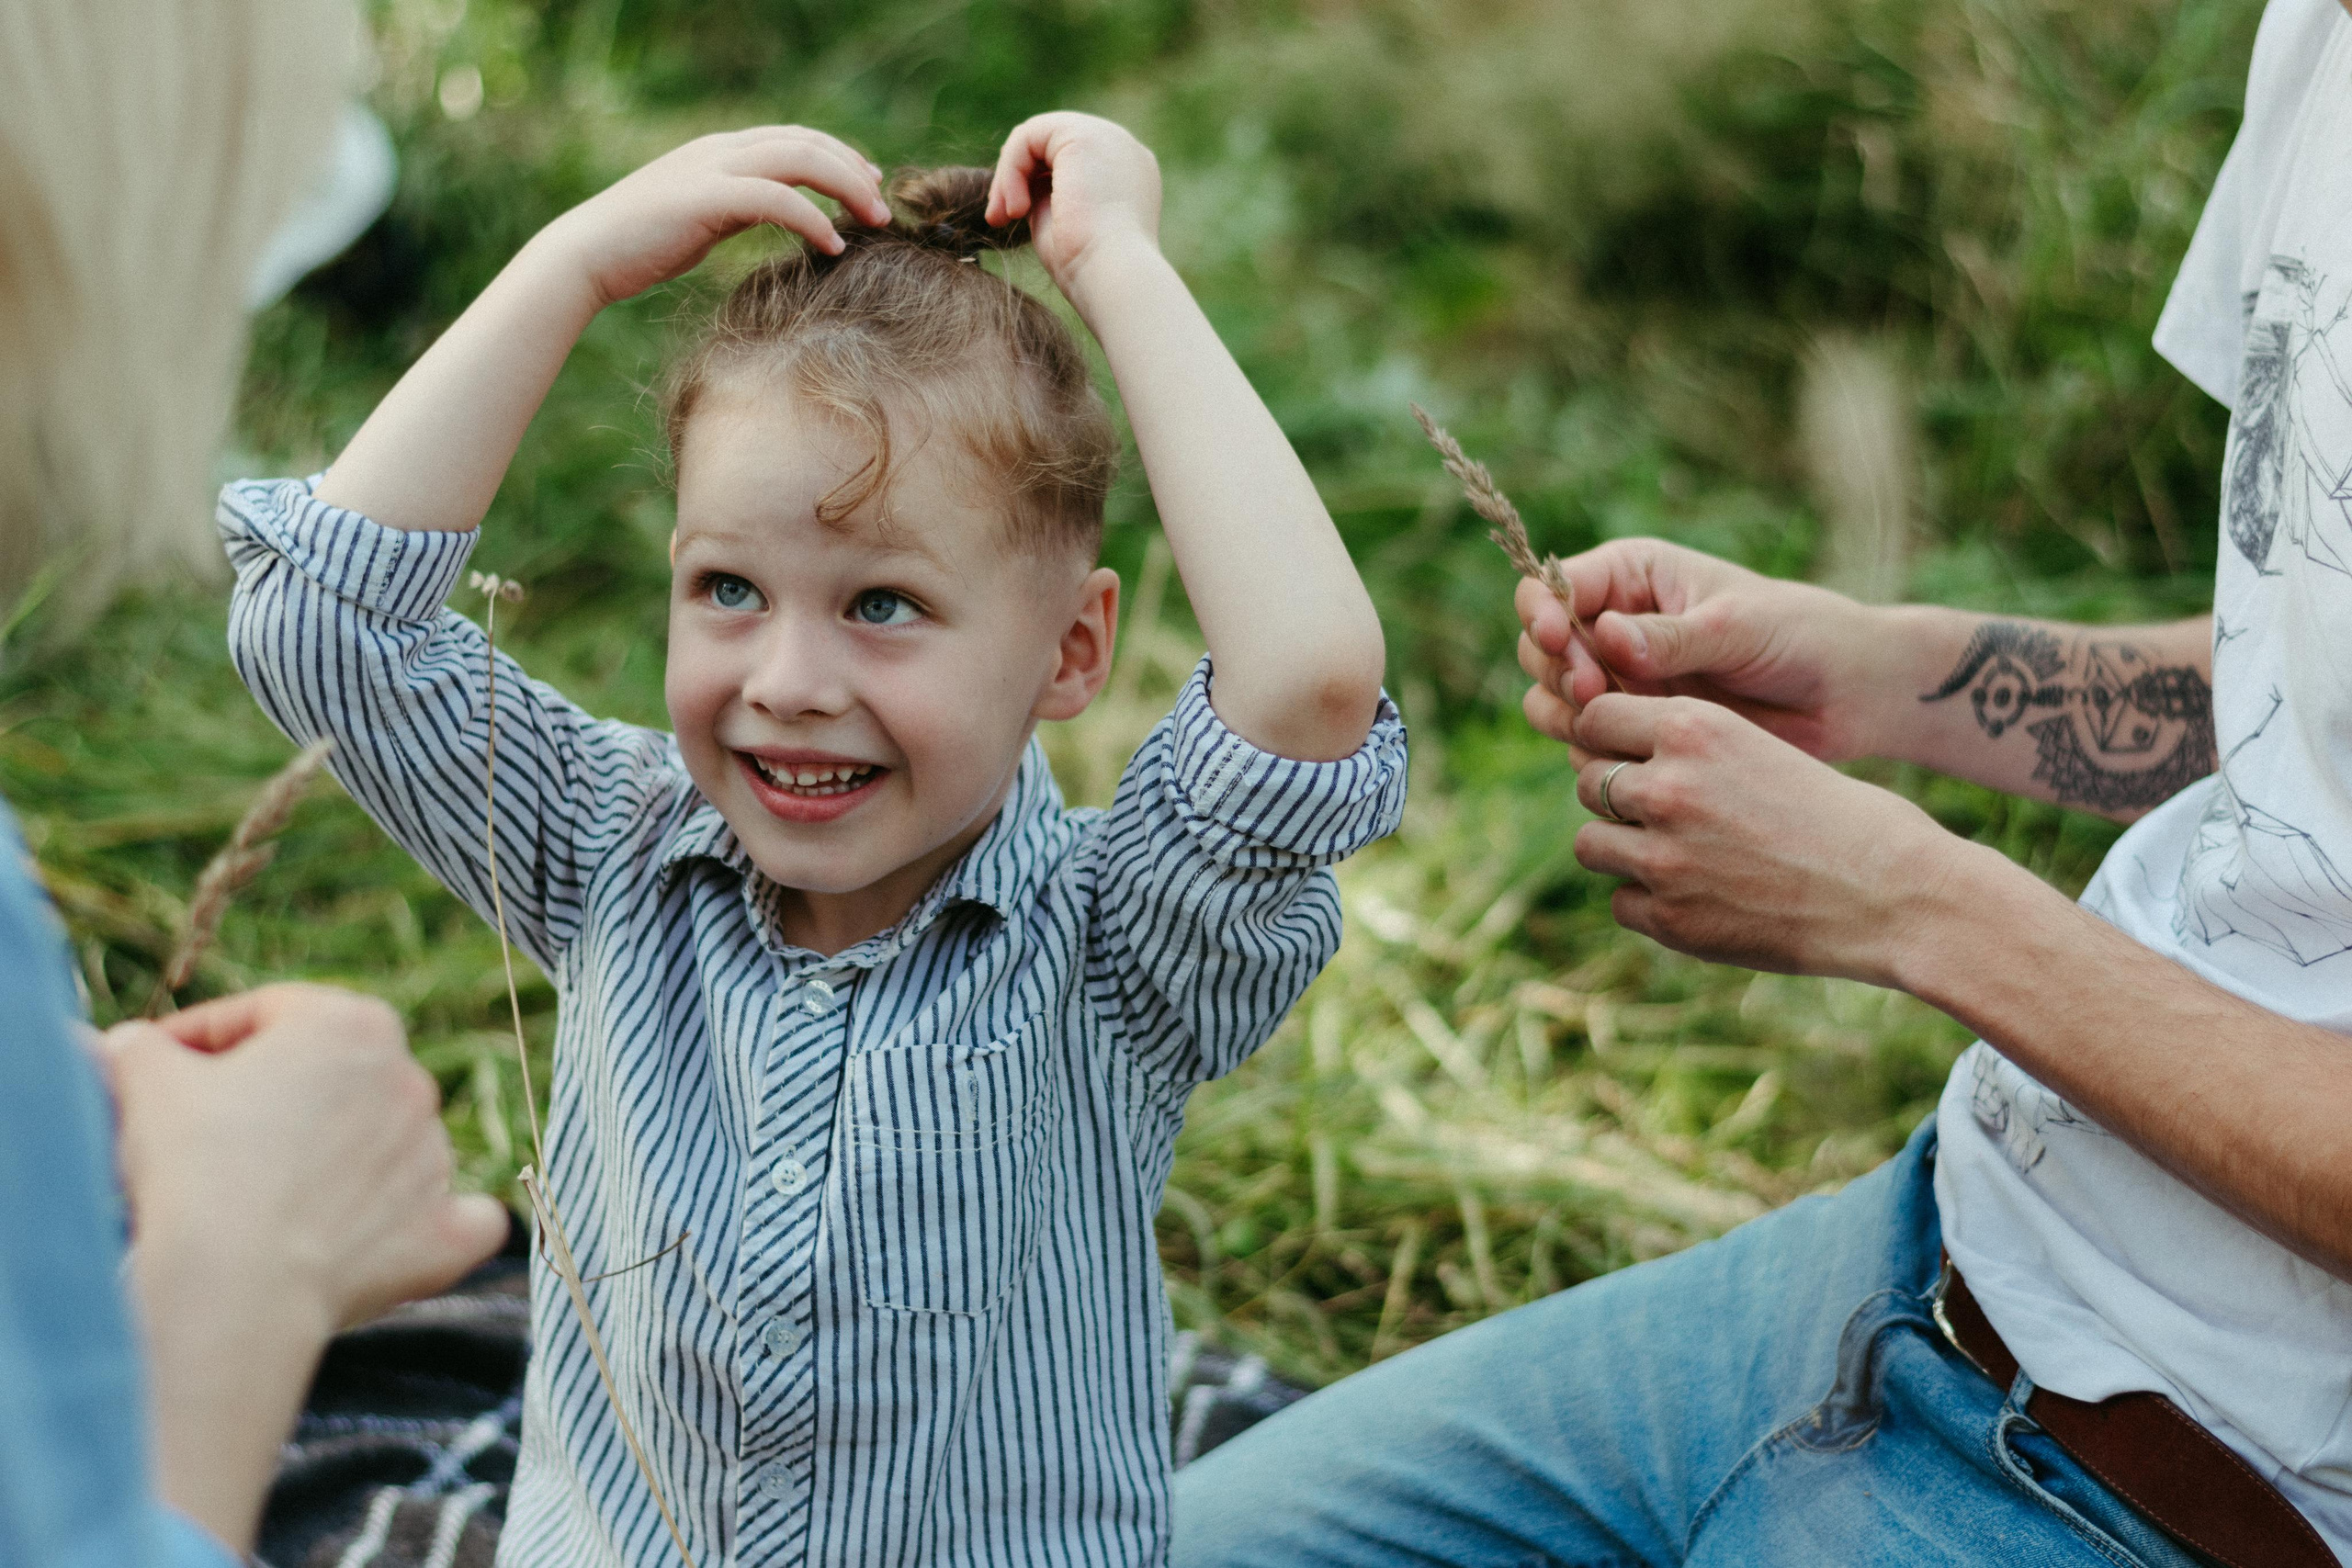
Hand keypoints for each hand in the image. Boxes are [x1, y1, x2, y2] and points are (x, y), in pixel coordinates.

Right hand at [110, 983, 505, 1334]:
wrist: (237, 1282)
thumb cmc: (196, 1169)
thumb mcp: (148, 1080)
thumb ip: (142, 1047)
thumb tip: (130, 1044)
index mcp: (353, 1023)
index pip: (270, 1015)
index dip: (206, 1037)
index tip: (162, 1065)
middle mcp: (412, 1081)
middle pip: (331, 1079)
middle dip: (274, 1098)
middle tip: (208, 1135)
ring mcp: (437, 1158)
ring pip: (382, 1145)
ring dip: (335, 1161)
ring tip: (263, 1199)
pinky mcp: (448, 1233)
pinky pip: (460, 1219)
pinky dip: (430, 1225)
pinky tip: (396, 1232)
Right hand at [540, 125, 891, 309]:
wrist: (585, 255)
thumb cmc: (641, 247)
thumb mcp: (703, 219)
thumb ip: (739, 208)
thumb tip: (777, 215)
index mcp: (721, 151)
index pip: (795, 138)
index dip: (839, 156)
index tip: (869, 184)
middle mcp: (720, 150)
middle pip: (806, 142)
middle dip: (853, 170)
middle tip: (883, 208)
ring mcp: (712, 168)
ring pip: (799, 158)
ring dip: (846, 187)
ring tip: (873, 221)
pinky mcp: (705, 198)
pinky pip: (776, 198)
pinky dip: (812, 219)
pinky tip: (832, 245)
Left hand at [985, 111, 1161, 304]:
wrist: (1115, 279)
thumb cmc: (1092, 270)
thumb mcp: (1064, 226)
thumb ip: (1046, 197)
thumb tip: (1022, 184)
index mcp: (1128, 174)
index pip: (1069, 160)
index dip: (1032, 182)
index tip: (1009, 219)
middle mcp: (1123, 148)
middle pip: (1051, 142)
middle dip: (1015, 177)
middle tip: (997, 218)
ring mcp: (1108, 136)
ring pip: (1035, 137)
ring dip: (1009, 177)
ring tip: (1005, 217)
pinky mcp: (1084, 134)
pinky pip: (1028, 137)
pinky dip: (1010, 171)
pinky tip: (1017, 209)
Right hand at [1517, 539, 1890, 767]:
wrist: (1842, 695)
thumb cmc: (1798, 636)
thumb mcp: (1736, 626)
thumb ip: (1669, 636)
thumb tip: (1604, 636)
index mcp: (1632, 576)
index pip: (1554, 586)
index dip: (1542, 612)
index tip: (1559, 639)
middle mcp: (1614, 623)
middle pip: (1540, 645)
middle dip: (1556, 669)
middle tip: (1595, 692)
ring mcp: (1620, 677)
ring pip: (1551, 696)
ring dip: (1563, 712)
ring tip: (1605, 723)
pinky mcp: (1633, 725)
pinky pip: (1584, 741)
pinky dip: (1590, 749)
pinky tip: (1624, 754)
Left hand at [1569, 693, 1962, 983]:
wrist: (1897, 896)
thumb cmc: (1845, 817)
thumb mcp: (1762, 750)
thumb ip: (1691, 752)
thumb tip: (1622, 762)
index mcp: (1694, 728)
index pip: (1596, 716)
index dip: (1609, 737)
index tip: (1631, 754)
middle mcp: (1667, 786)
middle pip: (1588, 781)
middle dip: (1616, 796)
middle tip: (1665, 814)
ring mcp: (1662, 857)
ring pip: (1591, 844)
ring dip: (1624, 850)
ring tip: (1681, 856)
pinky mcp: (1670, 918)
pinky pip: (1621, 903)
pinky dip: (1649, 904)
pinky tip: (1702, 898)